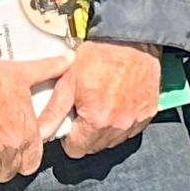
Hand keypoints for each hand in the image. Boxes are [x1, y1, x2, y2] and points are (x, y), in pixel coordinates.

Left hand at [37, 40, 163, 156]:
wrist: (132, 41)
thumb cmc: (100, 57)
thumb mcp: (68, 81)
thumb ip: (54, 111)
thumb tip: (40, 133)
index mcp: (96, 120)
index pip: (77, 150)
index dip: (70, 139)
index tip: (71, 126)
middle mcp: (119, 125)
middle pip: (95, 147)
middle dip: (87, 134)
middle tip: (85, 111)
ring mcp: (136, 120)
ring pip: (114, 140)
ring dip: (105, 130)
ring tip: (102, 106)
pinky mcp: (149, 113)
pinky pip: (131, 130)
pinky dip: (123, 123)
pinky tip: (118, 105)